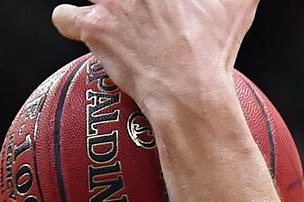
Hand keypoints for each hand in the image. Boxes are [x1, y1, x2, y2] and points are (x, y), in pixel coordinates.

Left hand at [50, 0, 256, 117]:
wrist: (188, 91)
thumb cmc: (214, 52)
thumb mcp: (238, 7)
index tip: (155, 4)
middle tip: (134, 9)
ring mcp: (111, 2)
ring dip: (99, 3)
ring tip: (110, 16)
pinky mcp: (94, 28)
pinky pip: (64, 17)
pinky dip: (70, 22)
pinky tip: (83, 30)